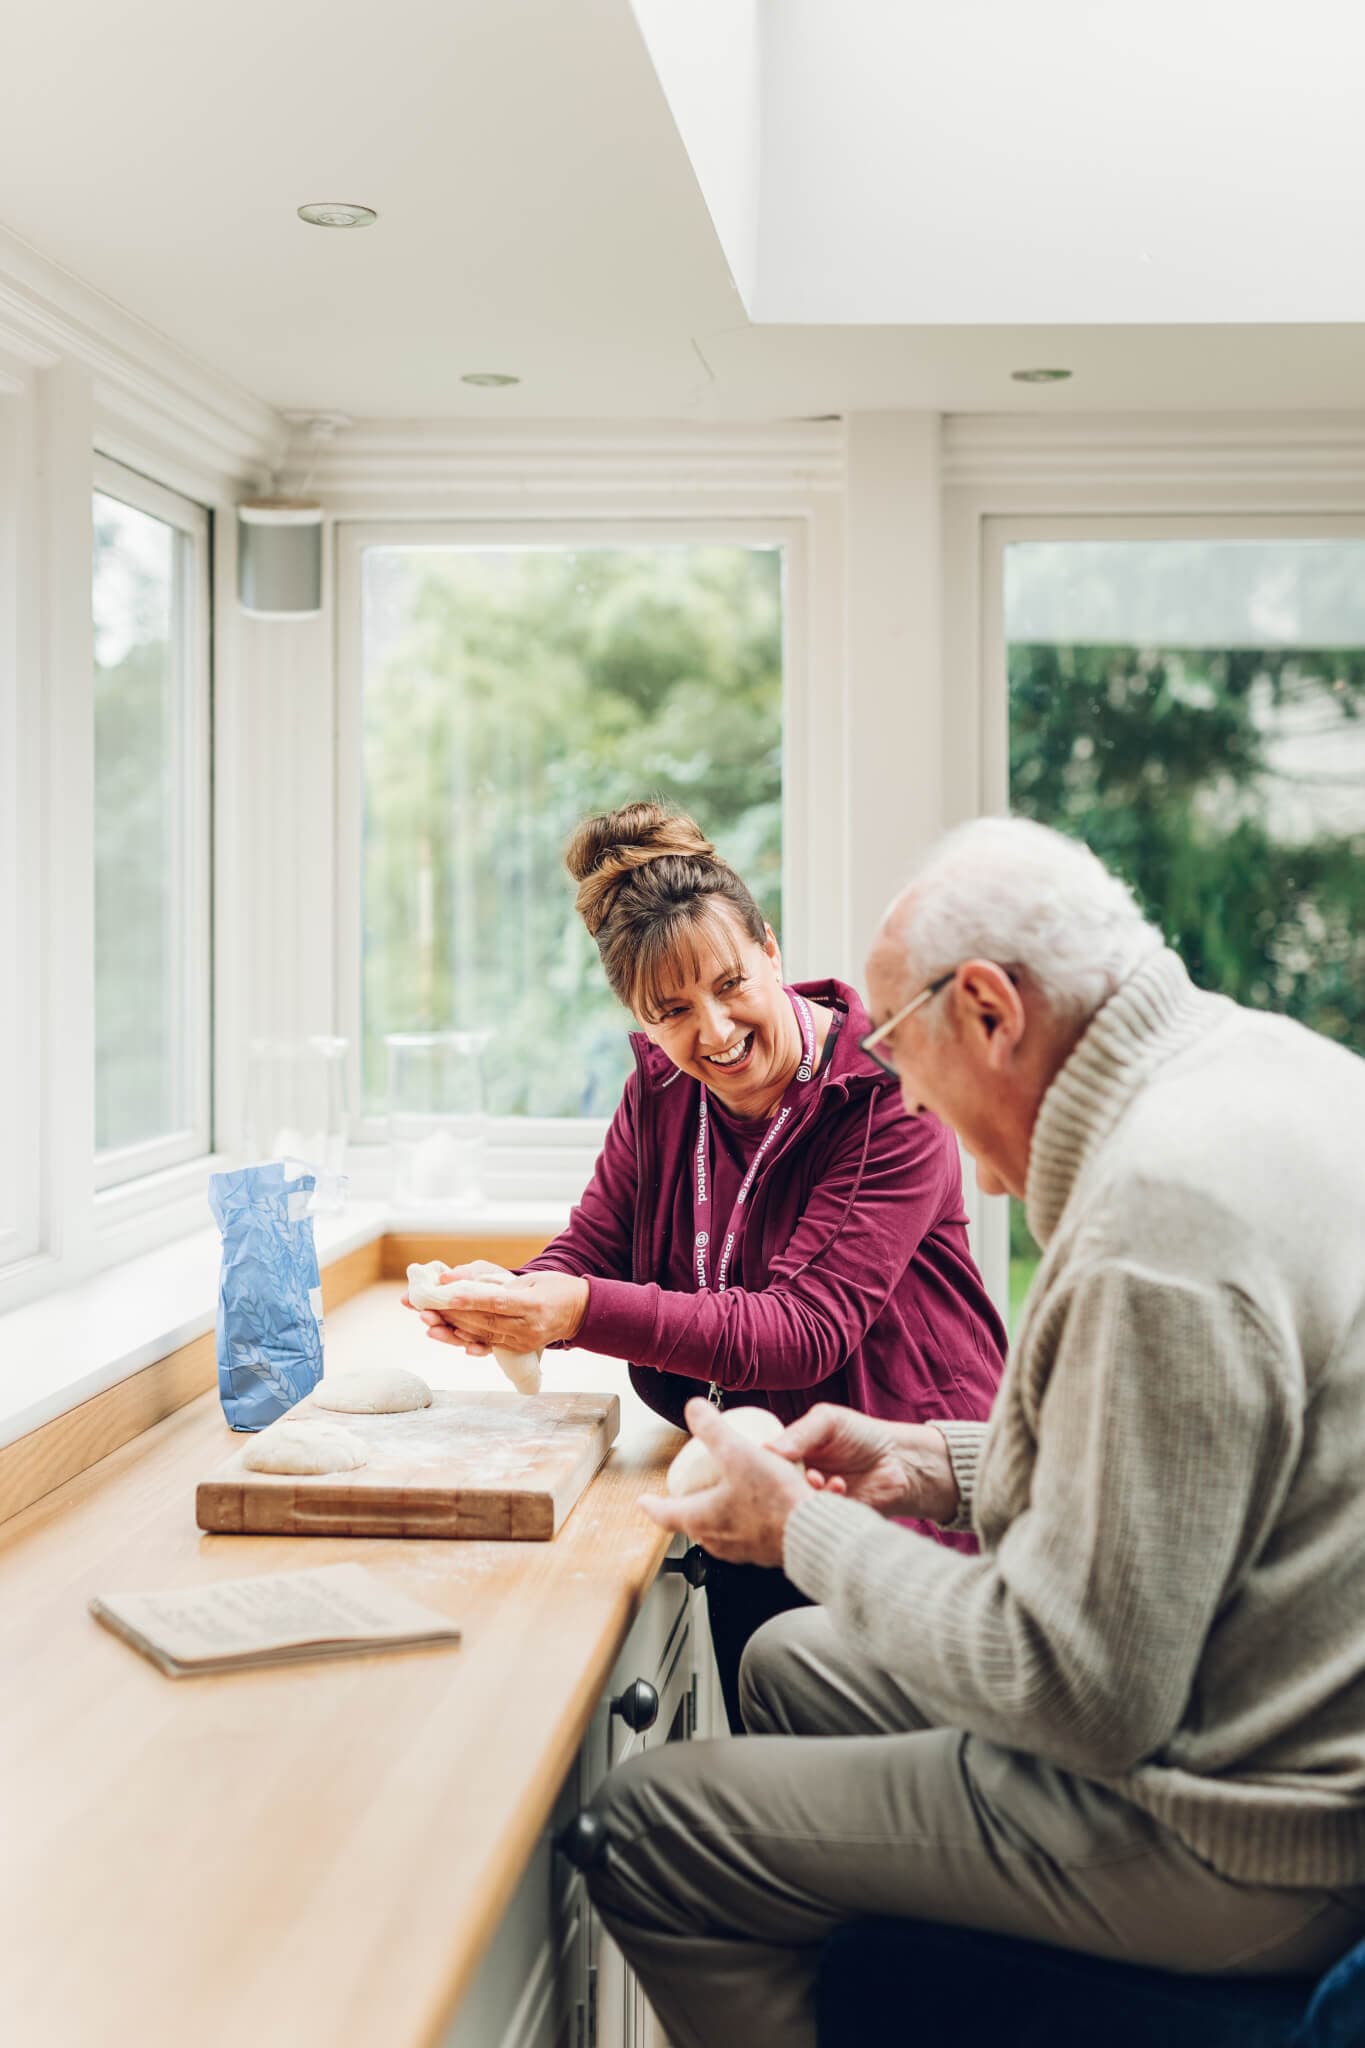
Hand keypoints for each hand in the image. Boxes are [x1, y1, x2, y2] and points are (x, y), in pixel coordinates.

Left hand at [412, 1270, 589, 1353]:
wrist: (580, 1312)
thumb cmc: (556, 1288)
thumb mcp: (532, 1278)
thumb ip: (496, 1280)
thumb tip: (459, 1279)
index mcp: (533, 1305)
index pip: (495, 1302)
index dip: (469, 1299)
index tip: (446, 1294)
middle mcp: (528, 1328)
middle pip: (484, 1322)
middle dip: (453, 1315)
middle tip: (426, 1307)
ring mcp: (523, 1342)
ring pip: (482, 1335)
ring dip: (453, 1329)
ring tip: (429, 1321)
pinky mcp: (518, 1349)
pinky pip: (488, 1344)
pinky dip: (466, 1338)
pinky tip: (447, 1333)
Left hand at [638, 1399, 810, 1565]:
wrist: (813, 1531)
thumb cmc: (775, 1501)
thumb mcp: (738, 1453)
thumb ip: (713, 1429)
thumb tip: (694, 1408)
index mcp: (703, 1519)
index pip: (665, 1515)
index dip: (652, 1505)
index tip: (644, 1502)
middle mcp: (720, 1540)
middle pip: (694, 1524)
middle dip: (689, 1509)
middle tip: (688, 1494)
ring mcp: (745, 1549)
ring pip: (724, 1531)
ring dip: (722, 1514)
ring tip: (728, 1496)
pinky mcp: (768, 1551)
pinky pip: (751, 1534)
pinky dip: (751, 1520)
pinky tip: (765, 1505)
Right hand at [776, 1404, 959, 1522]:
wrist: (899, 1463)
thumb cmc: (863, 1436)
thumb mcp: (829, 1421)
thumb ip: (800, 1432)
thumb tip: (769, 1450)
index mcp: (788, 1456)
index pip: (760, 1464)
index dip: (760, 1465)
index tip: (767, 1462)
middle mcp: (794, 1481)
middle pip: (771, 1489)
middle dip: (781, 1483)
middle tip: (799, 1472)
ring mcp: (808, 1502)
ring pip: (791, 1506)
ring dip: (804, 1493)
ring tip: (820, 1479)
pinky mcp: (825, 1520)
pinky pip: (812, 1519)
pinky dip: (823, 1503)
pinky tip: (838, 1488)